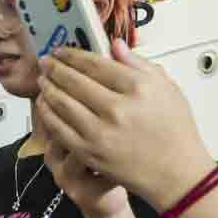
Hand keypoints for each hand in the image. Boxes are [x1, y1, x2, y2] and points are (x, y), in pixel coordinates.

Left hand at [37, 45, 213, 210]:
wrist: (175, 172)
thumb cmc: (175, 130)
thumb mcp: (167, 88)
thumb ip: (139, 63)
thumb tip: (114, 45)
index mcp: (137, 88)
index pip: (94, 64)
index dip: (72, 55)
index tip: (60, 50)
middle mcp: (117, 108)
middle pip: (73, 81)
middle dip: (54, 68)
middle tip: (45, 61)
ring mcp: (100, 132)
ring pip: (62, 103)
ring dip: (47, 88)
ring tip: (42, 79)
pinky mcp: (89, 152)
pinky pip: (59, 129)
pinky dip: (48, 113)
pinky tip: (44, 104)